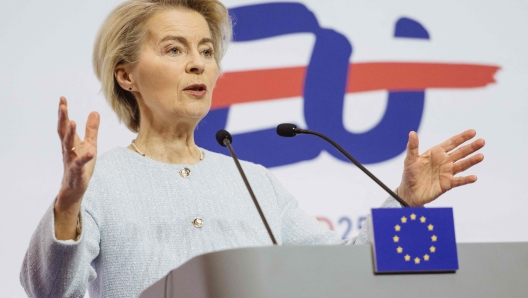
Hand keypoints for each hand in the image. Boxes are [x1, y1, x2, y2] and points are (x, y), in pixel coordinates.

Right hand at [54, 97, 99, 238]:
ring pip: (68, 146)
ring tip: (73, 122)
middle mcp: (68, 150)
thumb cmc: (81, 165)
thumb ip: (92, 129)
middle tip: (62, 105)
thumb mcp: (90, 144)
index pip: (65, 125)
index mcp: (70, 143)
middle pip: (63, 132)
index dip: (63, 112)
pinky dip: (84, 158)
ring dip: (70, 134)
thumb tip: (95, 112)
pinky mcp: (77, 172)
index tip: (62, 98)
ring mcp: (71, 161)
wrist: (74, 188)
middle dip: (63, 118)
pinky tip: (90, 152)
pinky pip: (79, 164)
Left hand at [397, 130, 484, 206]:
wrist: (409, 192)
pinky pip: (458, 181)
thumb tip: (412, 133)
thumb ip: (413, 147)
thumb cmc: (410, 174)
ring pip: (462, 165)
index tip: (473, 132)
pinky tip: (474, 177)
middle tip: (482, 141)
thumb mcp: (410, 160)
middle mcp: (444, 161)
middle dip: (471, 147)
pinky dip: (466, 179)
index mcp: (436, 153)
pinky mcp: (447, 184)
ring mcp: (447, 172)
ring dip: (471, 161)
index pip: (452, 143)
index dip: (462, 137)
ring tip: (481, 156)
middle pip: (460, 152)